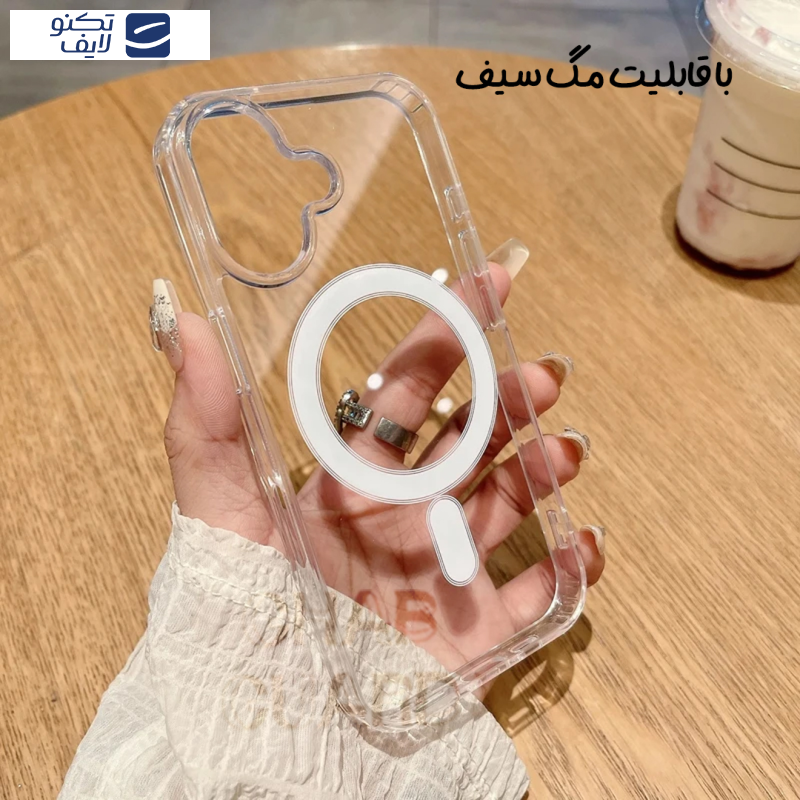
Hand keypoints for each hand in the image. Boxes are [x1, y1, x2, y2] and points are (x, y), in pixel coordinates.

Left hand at [152, 250, 603, 677]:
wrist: (276, 727)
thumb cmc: (240, 612)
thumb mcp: (218, 507)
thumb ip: (205, 419)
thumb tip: (181, 320)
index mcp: (353, 473)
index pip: (411, 385)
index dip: (451, 331)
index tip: (492, 282)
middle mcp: (404, 510)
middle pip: (472, 435)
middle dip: (510, 397)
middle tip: (543, 374)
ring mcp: (444, 566)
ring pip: (510, 501)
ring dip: (544, 467)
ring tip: (566, 449)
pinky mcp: (476, 630)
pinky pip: (538, 592)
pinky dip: (570, 566)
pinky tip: (586, 541)